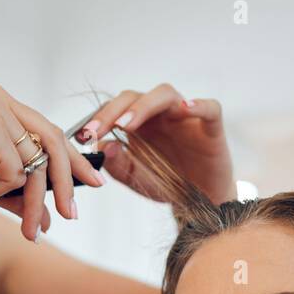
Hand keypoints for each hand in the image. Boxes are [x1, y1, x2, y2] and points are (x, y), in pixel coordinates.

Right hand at [0, 82, 105, 240]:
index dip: (71, 159)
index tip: (90, 182)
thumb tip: (48, 220)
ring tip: (22, 227)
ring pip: (33, 165)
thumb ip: (14, 193)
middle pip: (52, 141)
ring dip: (28, 202)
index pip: (47, 130)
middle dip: (66, 181)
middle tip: (73, 214)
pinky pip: (13, 173)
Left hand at [76, 84, 236, 205]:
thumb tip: (103, 147)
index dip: (97, 119)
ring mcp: (185, 116)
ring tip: (126, 125)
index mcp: (139, 124)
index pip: (114, 110)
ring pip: (164, 94)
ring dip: (143, 107)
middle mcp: (159, 114)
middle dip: (112, 112)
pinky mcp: (211, 125)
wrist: (202, 200)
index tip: (81, 136)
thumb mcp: (137, 179)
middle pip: (133, 97)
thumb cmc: (169, 184)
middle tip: (97, 130)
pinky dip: (199, 104)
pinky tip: (187, 108)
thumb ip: (118, 165)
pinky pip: (209, 107)